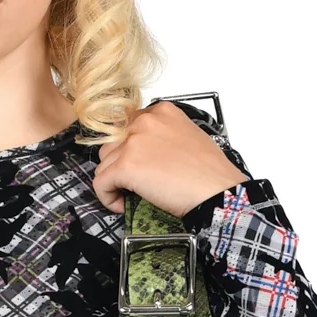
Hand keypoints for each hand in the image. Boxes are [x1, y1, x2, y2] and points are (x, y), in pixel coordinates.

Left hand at [90, 99, 244, 218]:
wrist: (216, 191)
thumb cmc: (209, 173)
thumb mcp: (187, 138)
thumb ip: (162, 137)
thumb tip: (146, 154)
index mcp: (161, 112)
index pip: (127, 127)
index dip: (128, 150)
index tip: (138, 166)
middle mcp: (144, 121)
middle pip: (112, 144)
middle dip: (118, 165)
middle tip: (134, 183)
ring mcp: (133, 142)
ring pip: (104, 164)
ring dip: (113, 182)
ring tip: (130, 195)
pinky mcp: (126, 166)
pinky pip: (100, 183)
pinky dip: (107, 197)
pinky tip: (122, 205)